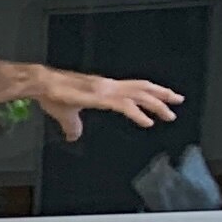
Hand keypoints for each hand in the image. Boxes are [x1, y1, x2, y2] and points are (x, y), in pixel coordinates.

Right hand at [37, 71, 180, 139]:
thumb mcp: (66, 114)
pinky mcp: (102, 98)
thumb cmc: (52, 95)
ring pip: (140, 96)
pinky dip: (139, 114)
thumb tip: (73, 135)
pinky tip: (148, 122)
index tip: (163, 97)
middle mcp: (110, 86)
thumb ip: (73, 126)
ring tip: (170, 113)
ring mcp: (107, 91)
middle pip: (143, 88)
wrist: (43, 85)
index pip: (134, 87)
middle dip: (163, 94)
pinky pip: (126, 107)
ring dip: (157, 105)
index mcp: (104, 87)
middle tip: (178, 101)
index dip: (150, 91)